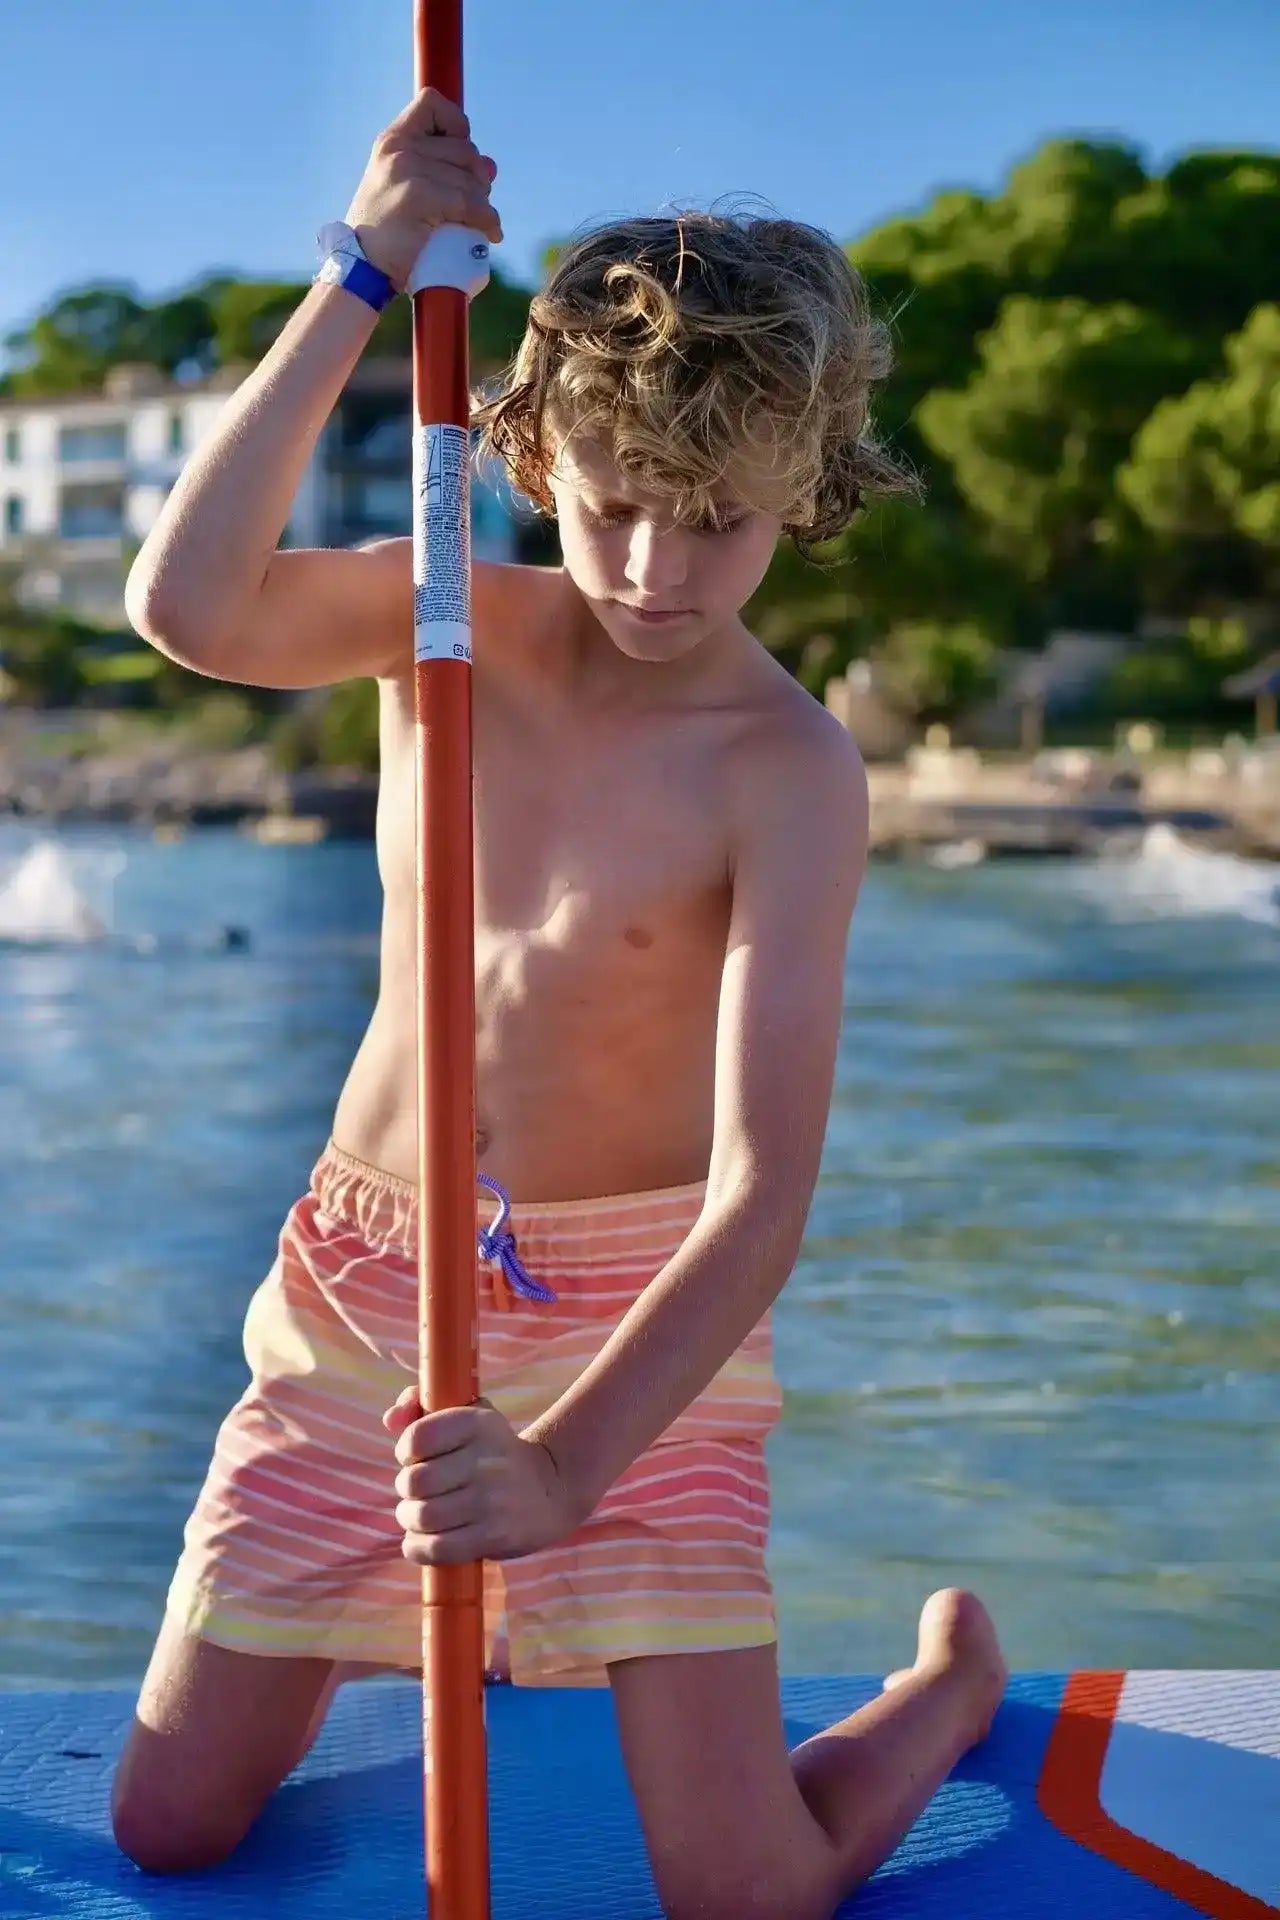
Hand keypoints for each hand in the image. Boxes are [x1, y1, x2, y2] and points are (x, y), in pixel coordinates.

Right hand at [344, 85, 501, 289]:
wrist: (362, 268)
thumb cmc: (389, 234)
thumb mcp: (408, 190)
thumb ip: (444, 170)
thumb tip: (491, 165)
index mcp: (392, 140)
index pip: (431, 103)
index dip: (456, 124)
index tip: (459, 156)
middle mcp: (399, 149)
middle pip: (465, 148)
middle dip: (477, 179)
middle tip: (473, 205)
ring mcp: (407, 171)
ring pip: (472, 179)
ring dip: (483, 205)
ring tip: (477, 223)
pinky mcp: (418, 197)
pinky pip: (470, 203)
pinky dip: (487, 220)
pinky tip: (489, 233)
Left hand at [384, 1386, 583, 1564]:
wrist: (551, 1487)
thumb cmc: (492, 1450)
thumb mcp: (467, 1414)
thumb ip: (420, 1406)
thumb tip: (390, 1419)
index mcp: (477, 1423)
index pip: (417, 1437)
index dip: (406, 1450)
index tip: (416, 1457)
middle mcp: (486, 1460)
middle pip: (414, 1482)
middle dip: (406, 1490)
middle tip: (418, 1492)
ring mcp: (491, 1501)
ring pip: (422, 1517)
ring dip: (410, 1519)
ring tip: (419, 1516)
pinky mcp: (494, 1536)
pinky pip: (437, 1548)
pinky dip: (418, 1548)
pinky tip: (423, 1540)